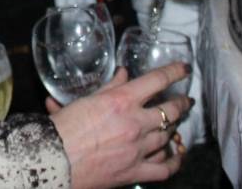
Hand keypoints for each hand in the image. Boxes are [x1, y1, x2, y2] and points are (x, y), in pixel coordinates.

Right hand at [49, 63, 192, 188]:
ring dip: (174, 128)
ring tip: (175, 123)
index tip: (184, 69)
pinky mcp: (135, 171)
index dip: (175, 72)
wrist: (55, 161)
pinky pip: (165, 168)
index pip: (158, 80)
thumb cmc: (63, 128)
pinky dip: (174, 161)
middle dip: (182, 103)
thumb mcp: (86, 100)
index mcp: (121, 101)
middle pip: (171, 109)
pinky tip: (176, 156)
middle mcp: (135, 123)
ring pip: (168, 136)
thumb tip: (123, 74)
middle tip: (186, 100)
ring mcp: (138, 149)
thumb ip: (110, 87)